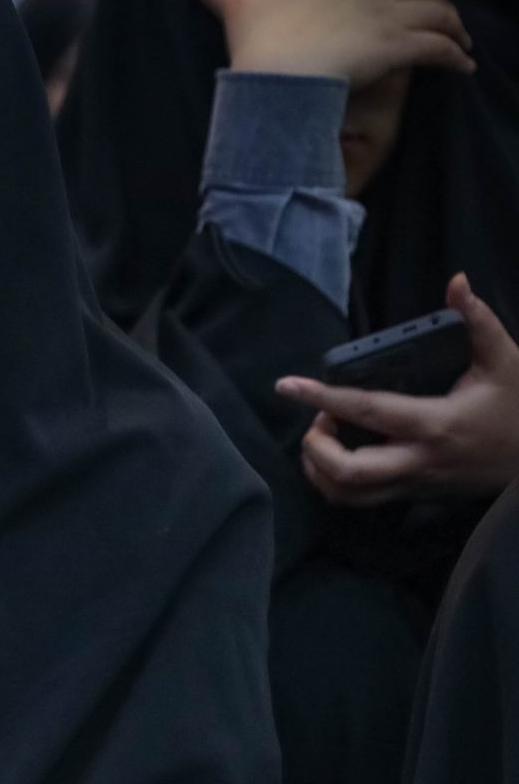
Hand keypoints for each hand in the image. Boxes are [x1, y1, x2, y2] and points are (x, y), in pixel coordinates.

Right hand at [180, 0, 471, 84]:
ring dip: (454, 29)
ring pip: (438, 15)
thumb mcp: (235, 8)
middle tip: (444, 22)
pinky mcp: (401, 46)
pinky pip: (441, 47)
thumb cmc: (260, 45)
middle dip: (438, 5)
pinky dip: (456, 56)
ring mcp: (389, 16)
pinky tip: (462, 66)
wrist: (277, 77)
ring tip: (459, 44)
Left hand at [276, 275, 518, 505]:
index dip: (322, 398)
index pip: (368, 411)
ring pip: (346, 495)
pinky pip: (359, 501)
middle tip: (318, 420)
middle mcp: (418, 460)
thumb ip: (478, 321)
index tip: (287, 386)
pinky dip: (333, 483)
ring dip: (317, 469)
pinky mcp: (412, 498)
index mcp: (436, 423)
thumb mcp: (506, 360)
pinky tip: (335, 457)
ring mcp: (413, 485)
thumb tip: (457, 281)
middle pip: (346, 471)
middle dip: (315, 447)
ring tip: (322, 437)